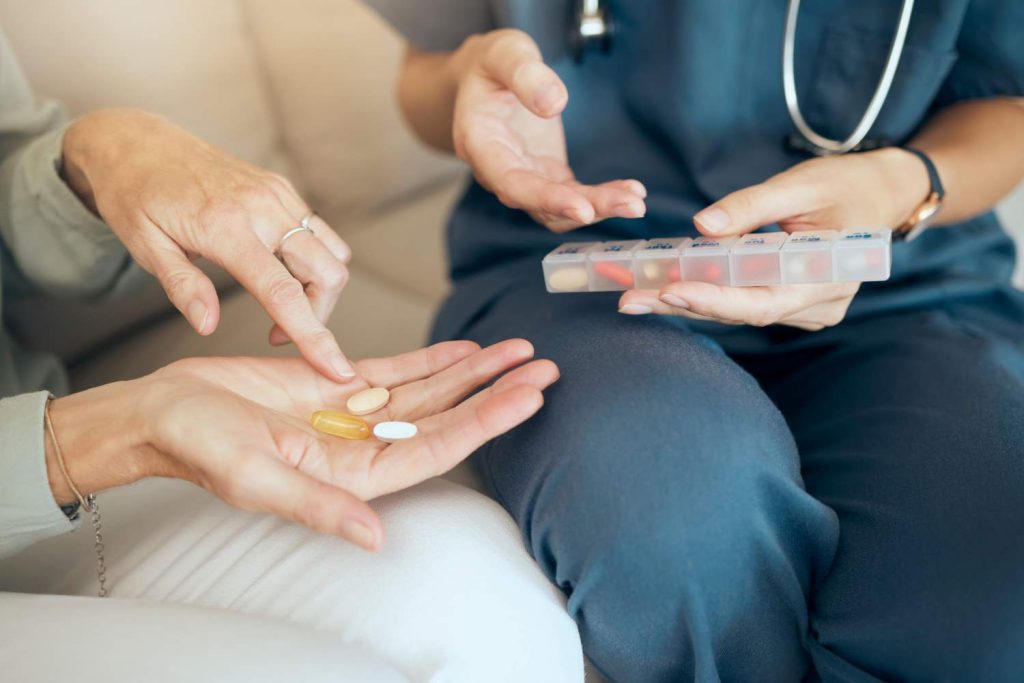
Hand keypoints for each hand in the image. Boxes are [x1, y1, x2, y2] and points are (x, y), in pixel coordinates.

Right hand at [47, 340, 557, 550]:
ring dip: (473, 371)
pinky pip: (395, 371)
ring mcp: (352, 416)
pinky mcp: (335, 387)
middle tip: (545, 366)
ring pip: (428, 391)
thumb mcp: (255, 477)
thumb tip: (375, 538)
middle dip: (496, 392)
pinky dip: (431, 358)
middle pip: (446, 416)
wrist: (163, 412)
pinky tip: (465, 349)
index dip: (486, 421)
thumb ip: (318, 507)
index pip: (437, 447)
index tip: (529, 396)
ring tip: (518, 350)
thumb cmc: (198, 448)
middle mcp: (362, 447)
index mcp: (352, 476)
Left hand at [61, 109, 355, 380]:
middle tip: (279, 329)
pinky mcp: (281, 187)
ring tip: (280, 299)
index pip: (283, 292)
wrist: (137, 140)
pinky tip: (278, 268)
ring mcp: (277, 193)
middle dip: (319, 313)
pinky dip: (314, 259)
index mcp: (226, 227)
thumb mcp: (144, 247)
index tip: (337, 368)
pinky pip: (319, 231)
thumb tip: (208, 327)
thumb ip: (182, 287)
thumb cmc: (134, 195)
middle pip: (327, 272)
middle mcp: (262, 207)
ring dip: (320, 286)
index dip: (314, 335)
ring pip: (333, 252)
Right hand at [449, 30, 646, 230]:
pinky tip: (630, 192)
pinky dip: (600, 198)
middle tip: (632, 206)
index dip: (545, 199)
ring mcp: (523, 176)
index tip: (582, 209)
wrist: (488, 76)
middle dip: (586, 208)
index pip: (510, 182)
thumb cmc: (493, 62)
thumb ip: (525, 74)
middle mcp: (498, 171)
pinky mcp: (545, 175)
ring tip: (636, 202)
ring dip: (598, 208)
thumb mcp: (504, 52)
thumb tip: (554, 105)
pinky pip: (572, 196)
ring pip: (558, 209)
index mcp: (479, 143)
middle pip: (539, 204)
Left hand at [619, 148, 929, 329]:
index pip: (761, 301)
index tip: (668, 290)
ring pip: (738, 311)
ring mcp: (807, 310)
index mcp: (826, 276)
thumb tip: (702, 226)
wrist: (882, 195)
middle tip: (628, 300)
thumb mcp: (800, 184)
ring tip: (635, 293)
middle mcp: (818, 304)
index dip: (712, 300)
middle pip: (740, 312)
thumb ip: (751, 206)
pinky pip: (744, 303)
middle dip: (682, 305)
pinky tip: (666, 286)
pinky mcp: (792, 305)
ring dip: (687, 301)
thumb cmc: (846, 184)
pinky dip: (707, 293)